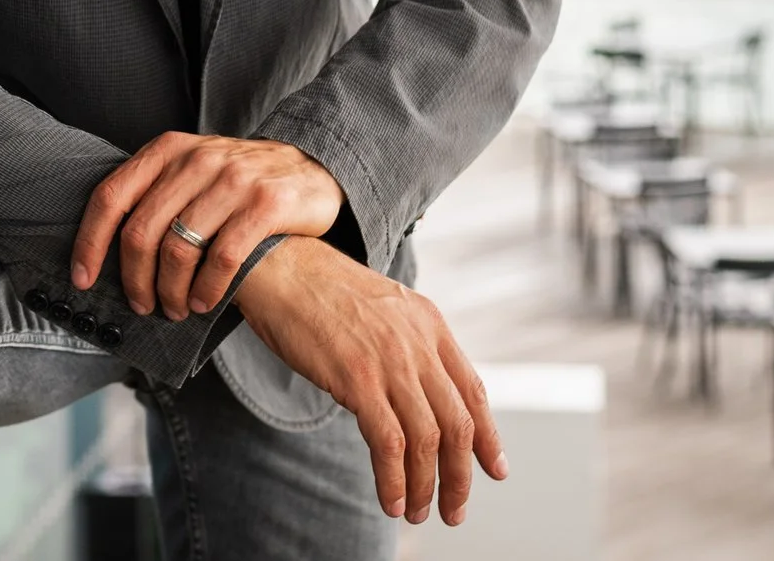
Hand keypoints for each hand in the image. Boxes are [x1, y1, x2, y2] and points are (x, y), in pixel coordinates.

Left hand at [71, 133, 342, 320]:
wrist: (311, 170)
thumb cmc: (238, 182)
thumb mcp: (191, 170)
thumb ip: (154, 193)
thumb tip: (106, 247)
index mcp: (166, 150)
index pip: (111, 197)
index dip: (90, 242)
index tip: (82, 278)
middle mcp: (195, 159)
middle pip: (141, 232)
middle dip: (134, 279)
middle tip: (142, 305)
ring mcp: (232, 179)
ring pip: (179, 249)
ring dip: (171, 291)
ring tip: (175, 309)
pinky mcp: (265, 204)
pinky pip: (222, 259)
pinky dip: (207, 290)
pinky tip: (205, 302)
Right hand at [235, 236, 503, 525]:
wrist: (278, 261)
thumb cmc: (320, 287)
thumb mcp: (383, 307)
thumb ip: (408, 344)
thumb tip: (420, 393)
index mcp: (430, 324)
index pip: (474, 391)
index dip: (488, 437)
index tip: (495, 469)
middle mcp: (419, 343)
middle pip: (458, 425)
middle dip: (461, 476)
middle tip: (454, 509)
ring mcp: (390, 361)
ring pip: (427, 440)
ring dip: (426, 486)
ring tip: (417, 511)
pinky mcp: (357, 378)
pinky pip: (389, 442)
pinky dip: (394, 479)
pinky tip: (390, 498)